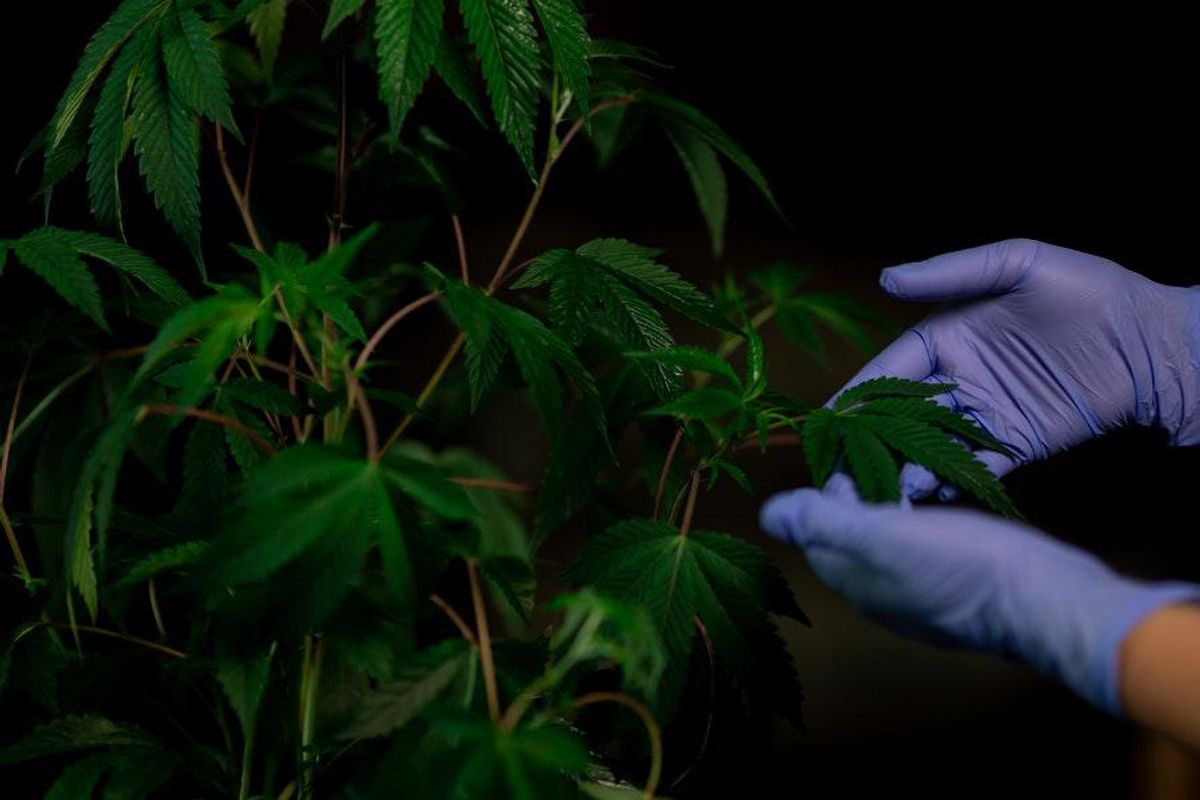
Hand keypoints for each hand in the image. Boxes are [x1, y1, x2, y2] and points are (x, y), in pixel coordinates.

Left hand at [759, 478, 1199, 713]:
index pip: (816, 526)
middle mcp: (878, 593)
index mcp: (852, 579)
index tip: (853, 446)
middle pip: (850, 532)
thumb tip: (767, 515)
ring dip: (894, 499)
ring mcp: (919, 594)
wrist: (1045, 602)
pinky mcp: (956, 586)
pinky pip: (925, 545)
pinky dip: (925, 516)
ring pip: (889, 537)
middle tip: (887, 447)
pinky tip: (943, 496)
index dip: (830, 483)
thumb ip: (824, 523)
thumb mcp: (882, 537)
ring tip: (915, 463)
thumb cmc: (961, 565)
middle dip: (860, 489)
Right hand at [837, 239, 1199, 498]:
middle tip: (835, 474)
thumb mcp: (1019, 263)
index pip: (889, 370)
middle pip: (897, 416)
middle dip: (865, 444)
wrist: (1153, 343)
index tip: (826, 420)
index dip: (856, 394)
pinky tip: (918, 498)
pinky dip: (942, 482)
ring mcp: (983, 414)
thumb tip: (886, 278)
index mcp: (947, 337)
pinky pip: (968, 467)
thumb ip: (952, 273)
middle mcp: (957, 378)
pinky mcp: (1012, 445)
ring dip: (897, 468)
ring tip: (872, 494)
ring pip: (926, 447)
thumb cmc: (1090, 291)